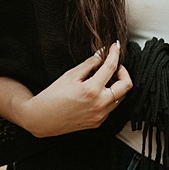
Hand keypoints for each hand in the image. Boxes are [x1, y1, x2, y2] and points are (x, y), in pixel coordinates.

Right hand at [18, 43, 132, 137]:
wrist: (42, 119)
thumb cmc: (53, 96)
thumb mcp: (71, 75)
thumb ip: (90, 64)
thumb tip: (101, 55)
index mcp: (92, 90)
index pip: (112, 67)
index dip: (115, 54)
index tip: (115, 47)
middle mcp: (99, 105)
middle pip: (126, 85)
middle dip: (123, 71)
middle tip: (114, 65)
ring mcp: (100, 116)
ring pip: (121, 97)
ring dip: (118, 84)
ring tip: (106, 77)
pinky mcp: (98, 123)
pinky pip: (112, 107)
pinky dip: (111, 96)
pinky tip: (100, 90)